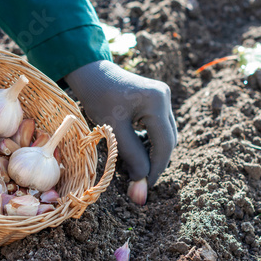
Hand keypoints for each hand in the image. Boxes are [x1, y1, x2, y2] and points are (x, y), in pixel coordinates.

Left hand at [64, 60, 176, 186]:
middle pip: (168, 140)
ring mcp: (163, 97)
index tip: (145, 186)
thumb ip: (131, 157)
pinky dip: (149, 142)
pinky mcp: (158, 99)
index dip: (157, 168)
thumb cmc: (98, 98)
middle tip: (138, 179)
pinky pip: (159, 127)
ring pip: (165, 135)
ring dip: (152, 153)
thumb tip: (142, 184)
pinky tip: (135, 149)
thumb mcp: (114, 130)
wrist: (92, 74)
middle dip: (155, 162)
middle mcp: (164, 97)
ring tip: (133, 165)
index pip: (165, 144)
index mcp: (156, 101)